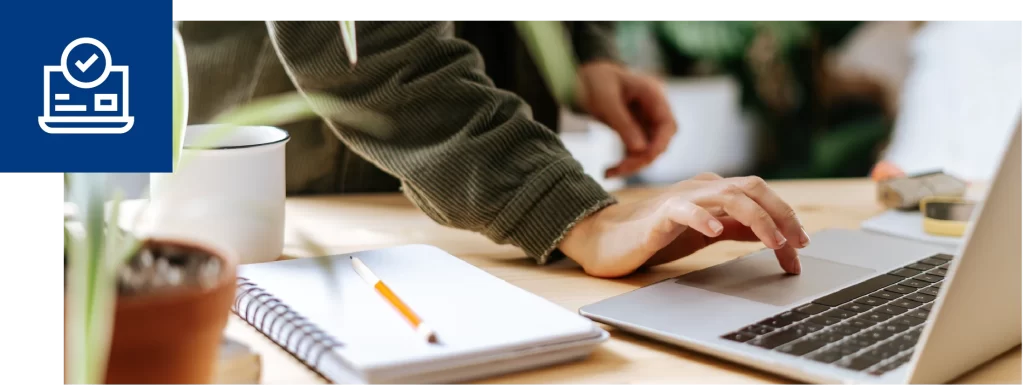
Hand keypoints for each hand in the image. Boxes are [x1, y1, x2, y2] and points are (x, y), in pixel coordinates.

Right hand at [558, 173, 809, 277]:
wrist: (608, 240)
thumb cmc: (655, 236)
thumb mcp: (706, 232)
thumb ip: (736, 228)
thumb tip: (772, 233)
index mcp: (714, 191)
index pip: (760, 195)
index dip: (785, 217)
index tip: (801, 247)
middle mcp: (702, 188)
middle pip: (752, 188)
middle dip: (781, 214)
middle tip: (797, 243)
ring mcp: (681, 198)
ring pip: (728, 196)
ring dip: (757, 218)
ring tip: (773, 242)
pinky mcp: (659, 215)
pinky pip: (684, 210)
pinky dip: (703, 218)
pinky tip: (714, 230)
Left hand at [576, 61, 676, 178]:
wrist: (582, 76)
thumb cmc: (595, 80)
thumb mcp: (605, 100)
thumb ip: (623, 123)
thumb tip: (640, 150)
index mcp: (653, 94)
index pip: (668, 125)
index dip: (659, 145)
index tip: (642, 158)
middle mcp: (653, 109)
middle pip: (660, 141)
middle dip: (642, 158)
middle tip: (618, 170)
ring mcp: (645, 120)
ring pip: (648, 149)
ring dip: (632, 164)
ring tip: (608, 173)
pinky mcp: (635, 130)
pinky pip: (636, 150)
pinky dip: (625, 162)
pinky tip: (609, 171)